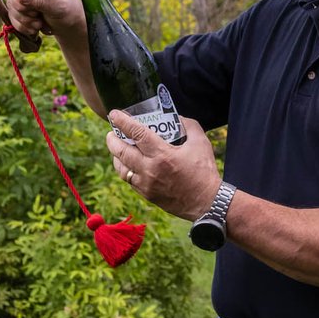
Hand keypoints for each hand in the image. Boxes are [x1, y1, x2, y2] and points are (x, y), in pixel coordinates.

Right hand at [5, 0, 84, 41]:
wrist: (71, 26)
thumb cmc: (69, 10)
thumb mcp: (57, 4)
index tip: (32, 6)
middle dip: (24, 11)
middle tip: (38, 15)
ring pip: (11, 9)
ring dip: (25, 21)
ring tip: (39, 24)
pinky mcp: (20, 10)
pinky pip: (12, 19)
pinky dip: (23, 27)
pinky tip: (35, 28)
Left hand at [106, 111, 220, 220]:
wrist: (207, 202)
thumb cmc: (204, 171)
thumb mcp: (201, 142)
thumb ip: (188, 125)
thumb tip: (176, 117)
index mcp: (163, 155)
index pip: (137, 134)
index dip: (123, 122)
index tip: (114, 114)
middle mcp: (150, 169)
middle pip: (121, 152)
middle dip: (112, 140)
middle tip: (111, 132)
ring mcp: (146, 184)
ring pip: (121, 168)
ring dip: (116, 156)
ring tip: (117, 148)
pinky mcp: (147, 195)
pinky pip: (129, 181)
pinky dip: (126, 170)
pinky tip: (128, 164)